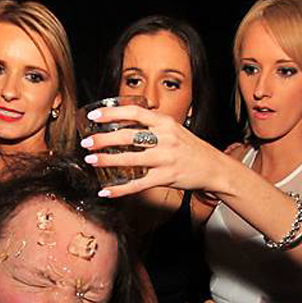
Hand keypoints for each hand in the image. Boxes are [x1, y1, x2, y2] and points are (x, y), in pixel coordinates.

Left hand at [80, 105, 227, 197]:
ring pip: (130, 158)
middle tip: (86, 142)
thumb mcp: (175, 130)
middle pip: (127, 135)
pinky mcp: (166, 177)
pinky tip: (106, 191)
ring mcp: (166, 158)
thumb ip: (153, 126)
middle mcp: (165, 138)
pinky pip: (138, 184)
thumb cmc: (192, 149)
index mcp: (165, 122)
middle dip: (103, 139)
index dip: (112, 113)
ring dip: (107, 159)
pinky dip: (120, 189)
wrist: (214, 168)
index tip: (94, 115)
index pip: (134, 112)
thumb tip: (124, 124)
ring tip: (91, 160)